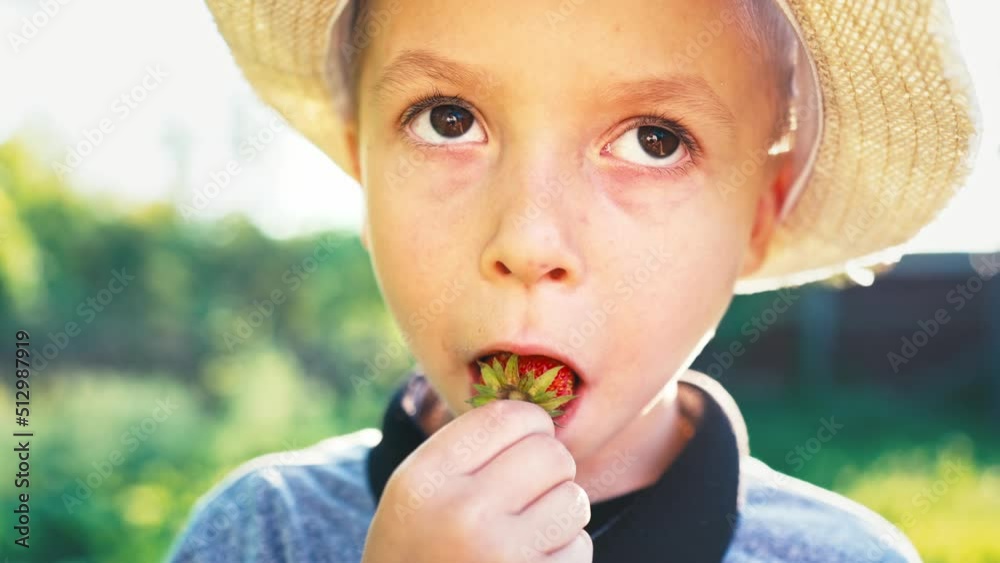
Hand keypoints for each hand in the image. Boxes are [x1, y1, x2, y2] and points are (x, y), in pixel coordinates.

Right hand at [362, 399, 592, 562]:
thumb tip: (539, 409)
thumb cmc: (420, 549)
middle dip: (549, 472)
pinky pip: (580, 545)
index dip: (531, 424)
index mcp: (426, 478)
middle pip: (551, 453)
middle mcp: (461, 513)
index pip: (509, 415)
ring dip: (559, 515)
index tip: (526, 443)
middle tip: (527, 495)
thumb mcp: (417, 492)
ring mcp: (501, 555)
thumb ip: (467, 449)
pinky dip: (563, 554)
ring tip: (524, 535)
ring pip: (574, 498)